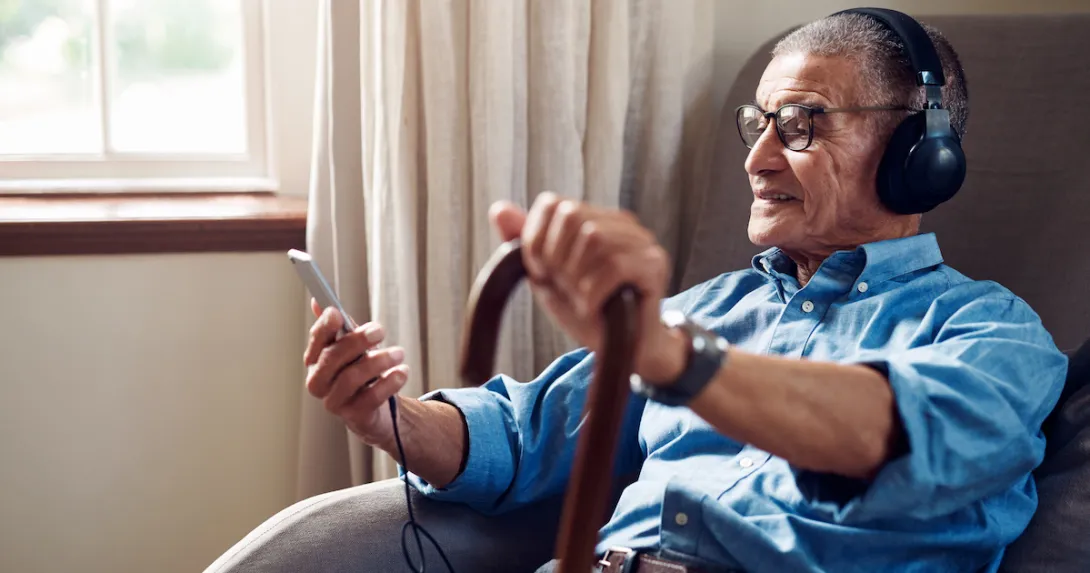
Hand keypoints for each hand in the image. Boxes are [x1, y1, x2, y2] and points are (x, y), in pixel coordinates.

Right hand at [303, 298, 408, 446]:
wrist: (376, 411)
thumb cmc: (362, 373)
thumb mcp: (353, 348)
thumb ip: (340, 328)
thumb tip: (320, 302)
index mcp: (315, 361)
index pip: (315, 341)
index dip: (324, 326)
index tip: (337, 312)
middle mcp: (319, 382)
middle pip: (332, 358)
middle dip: (357, 341)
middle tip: (379, 330)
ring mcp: (335, 401)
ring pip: (351, 378)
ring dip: (378, 361)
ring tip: (399, 353)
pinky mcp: (355, 416)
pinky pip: (371, 398)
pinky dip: (389, 383)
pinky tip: (402, 372)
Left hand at [489, 192, 687, 382]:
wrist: (626, 350)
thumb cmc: (589, 311)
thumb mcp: (548, 277)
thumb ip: (526, 243)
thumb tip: (498, 209)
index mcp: (596, 218)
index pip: (554, 204)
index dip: (537, 241)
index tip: (544, 273)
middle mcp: (622, 223)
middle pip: (572, 215)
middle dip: (556, 258)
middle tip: (566, 288)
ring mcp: (642, 241)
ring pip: (594, 237)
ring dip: (576, 278)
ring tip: (584, 299)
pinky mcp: (654, 265)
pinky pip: (614, 265)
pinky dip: (593, 292)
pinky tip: (595, 308)